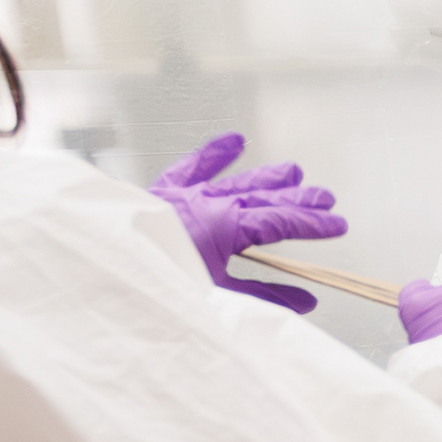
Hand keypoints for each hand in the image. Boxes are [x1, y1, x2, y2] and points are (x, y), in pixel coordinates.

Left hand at [148, 132, 346, 312]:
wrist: (103, 270)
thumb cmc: (161, 283)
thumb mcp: (218, 297)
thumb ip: (265, 297)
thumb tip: (306, 301)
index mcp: (227, 227)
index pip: (282, 221)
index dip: (313, 224)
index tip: (338, 224)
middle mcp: (212, 203)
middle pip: (267, 197)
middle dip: (301, 198)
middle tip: (328, 198)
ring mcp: (187, 194)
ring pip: (238, 180)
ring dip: (269, 176)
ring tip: (294, 170)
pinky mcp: (162, 192)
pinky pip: (192, 166)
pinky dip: (214, 153)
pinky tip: (235, 141)